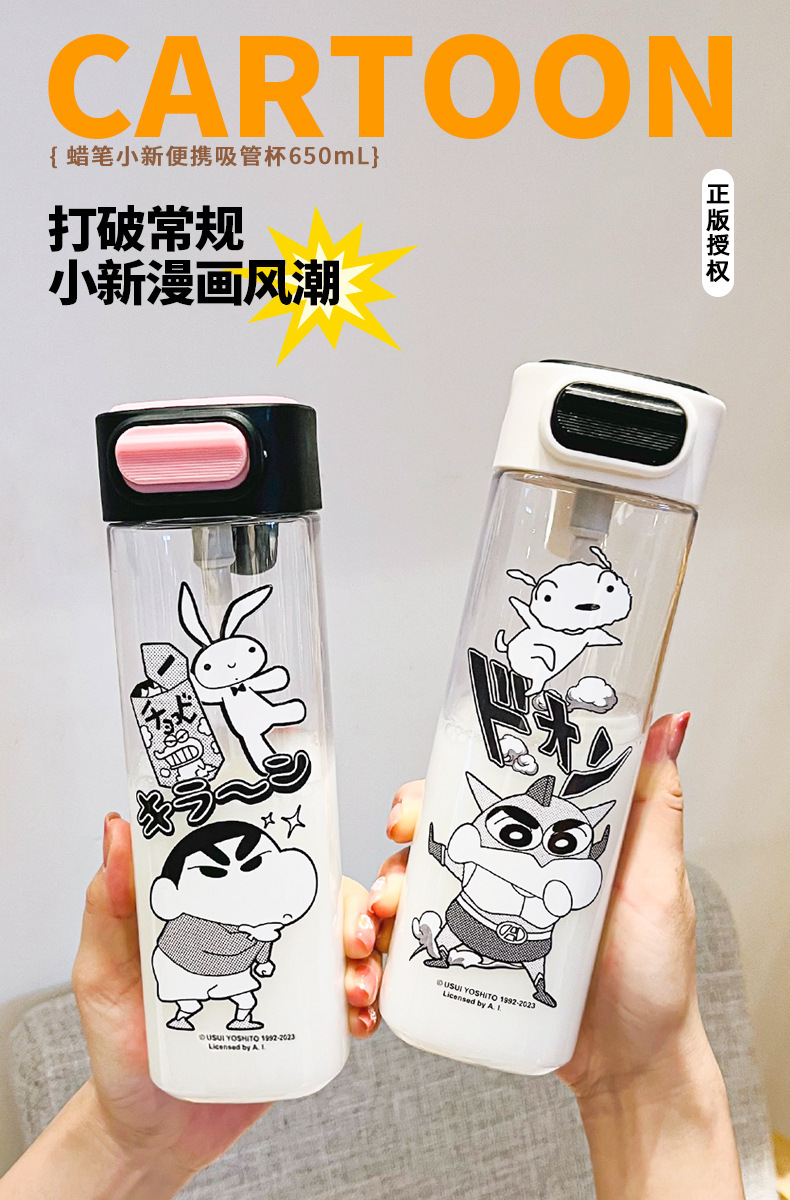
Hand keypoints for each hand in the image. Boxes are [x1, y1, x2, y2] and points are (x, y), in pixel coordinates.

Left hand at [70, 816, 381, 1186]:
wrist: (147, 1133)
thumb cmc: (120, 1044)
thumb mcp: (102, 971)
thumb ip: (108, 905)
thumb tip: (116, 829)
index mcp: (222, 910)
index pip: (271, 863)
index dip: (306, 854)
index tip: (319, 866)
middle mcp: (259, 937)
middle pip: (326, 902)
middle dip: (357, 910)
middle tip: (354, 937)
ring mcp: (286, 982)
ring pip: (348, 950)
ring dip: (369, 958)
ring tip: (355, 988)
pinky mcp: (303, 1028)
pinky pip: (349, 1007)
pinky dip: (367, 1007)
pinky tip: (359, 1020)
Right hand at [370, 715, 743, 1199]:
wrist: (633, 1067)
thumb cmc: (654, 975)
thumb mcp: (658, 883)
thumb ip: (657, 807)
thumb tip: (670, 725)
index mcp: (552, 843)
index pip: (491, 792)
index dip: (449, 783)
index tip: (424, 797)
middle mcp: (514, 873)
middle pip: (442, 832)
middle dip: (408, 833)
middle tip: (402, 849)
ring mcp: (490, 917)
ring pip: (420, 882)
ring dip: (392, 885)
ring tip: (389, 910)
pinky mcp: (474, 961)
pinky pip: (420, 939)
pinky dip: (393, 938)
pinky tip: (386, 948)